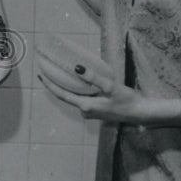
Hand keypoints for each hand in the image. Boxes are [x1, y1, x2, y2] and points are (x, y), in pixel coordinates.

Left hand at [37, 61, 155, 125]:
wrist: (140, 112)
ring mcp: (90, 112)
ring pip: (74, 97)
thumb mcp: (110, 86)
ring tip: (61, 73)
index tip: (40, 75)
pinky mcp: (96, 111)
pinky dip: (77, 90)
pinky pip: (82, 99)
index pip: (61, 94)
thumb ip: (93, 77)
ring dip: (67, 86)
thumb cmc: (127, 100)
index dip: (49, 84)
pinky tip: (78, 81)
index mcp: (85, 106)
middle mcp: (85, 111)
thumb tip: (76, 68)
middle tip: (47, 70)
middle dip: (55, 83)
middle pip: (65, 96)